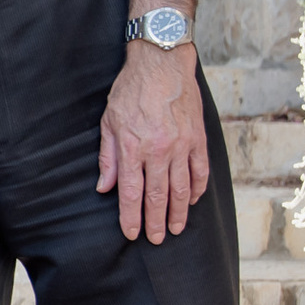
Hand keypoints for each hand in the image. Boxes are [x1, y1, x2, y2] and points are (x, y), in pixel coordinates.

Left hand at [97, 41, 208, 242]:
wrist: (162, 64)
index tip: (132, 233)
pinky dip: (197, 189)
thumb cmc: (130, 91)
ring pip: (182, 189)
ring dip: (179, 212)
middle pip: (158, 196)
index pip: (130, 192)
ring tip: (175, 229)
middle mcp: (158, 150)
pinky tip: (192, 201)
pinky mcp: (198, 139)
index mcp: (133, 147)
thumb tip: (104, 187)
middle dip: (155, 221)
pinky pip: (200, 171)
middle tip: (156, 239)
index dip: (131, 216)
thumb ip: (108, 157)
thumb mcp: (108, 121)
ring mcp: (182, 145)